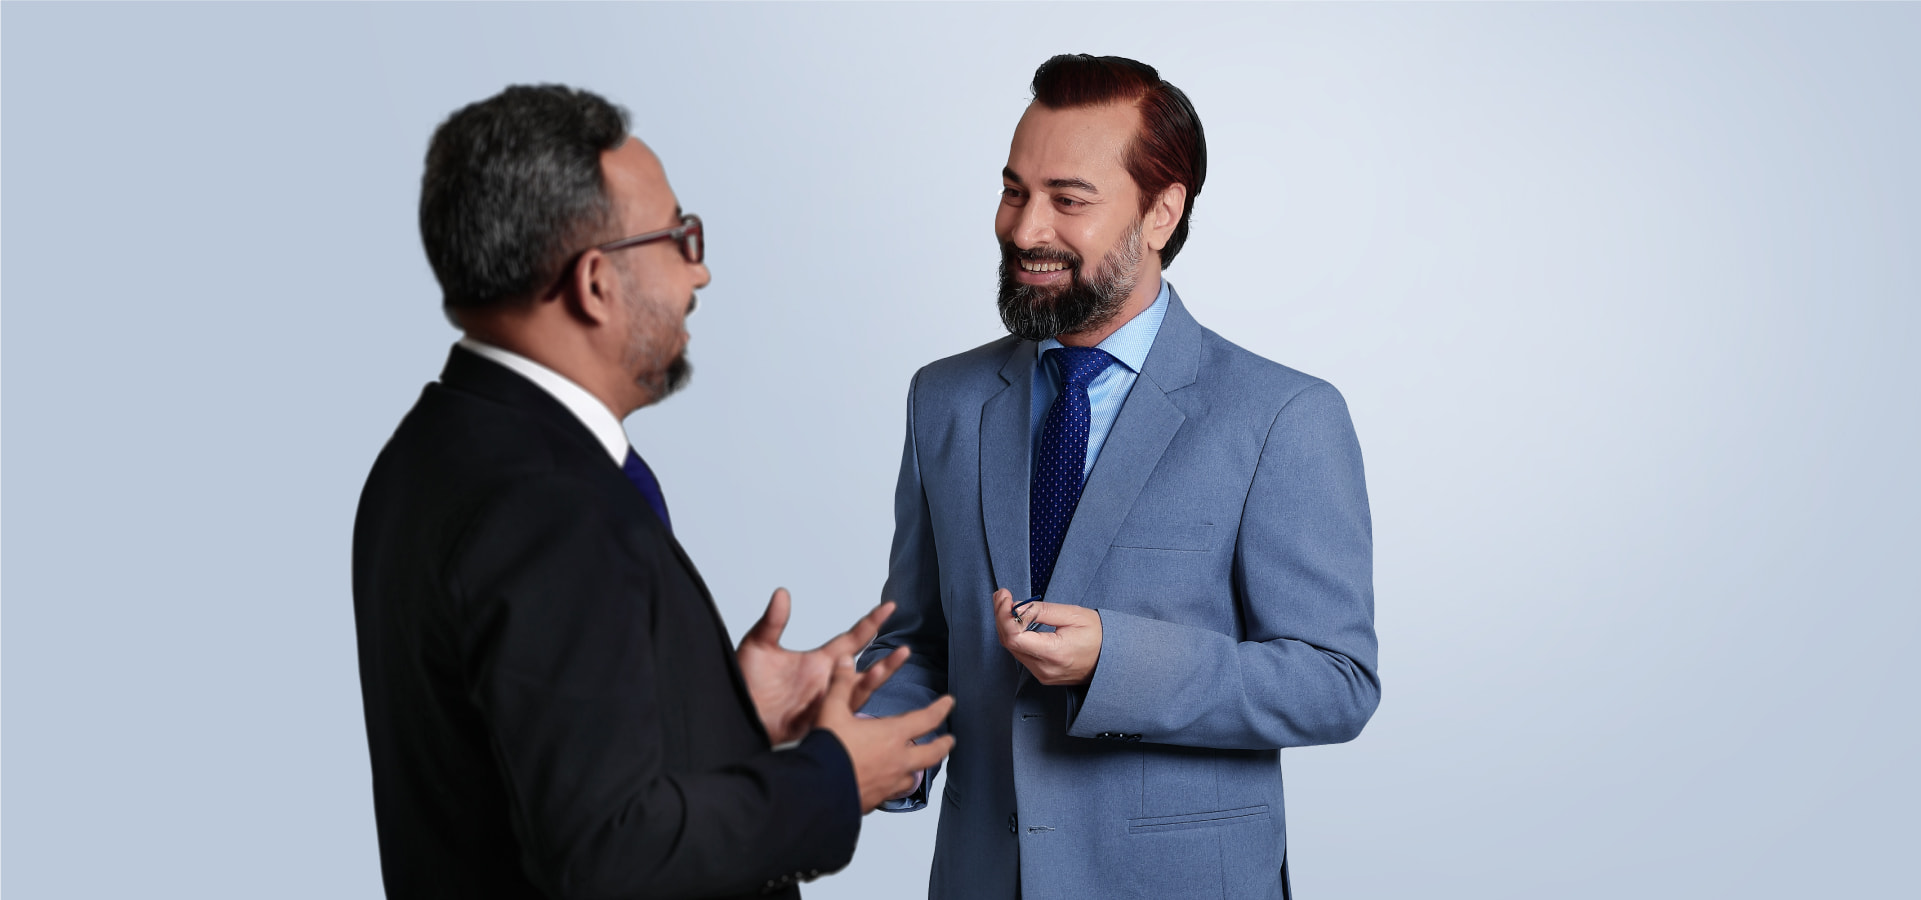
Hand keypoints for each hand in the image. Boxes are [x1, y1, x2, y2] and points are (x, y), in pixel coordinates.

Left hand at [736, 589, 894, 744]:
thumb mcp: (758, 646)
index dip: (871, 623)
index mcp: (820, 662)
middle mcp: (828, 683)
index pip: (853, 640)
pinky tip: (852, 697)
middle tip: (904, 650)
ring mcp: (826, 705)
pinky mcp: (816, 724)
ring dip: (873, 682)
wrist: (736, 716)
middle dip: (886, 663)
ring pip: (858, 694)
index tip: (889, 607)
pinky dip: (847, 706)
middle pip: (865, 671)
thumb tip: (782, 593)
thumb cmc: (747, 684)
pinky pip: (838, 716)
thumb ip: (773, 622)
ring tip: (884, 670)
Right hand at [817, 656, 955, 812]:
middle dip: (943, 745)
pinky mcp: (878, 800)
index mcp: (892, 735)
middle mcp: (898, 760)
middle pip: (932, 753)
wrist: (818, 790)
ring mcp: (890, 783)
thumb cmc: (828, 750)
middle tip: (949, 740)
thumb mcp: (832, 711)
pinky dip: (897, 786)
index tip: (949, 703)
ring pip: (915, 776)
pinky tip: (890, 784)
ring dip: (920, 768)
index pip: (926, 719)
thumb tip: (844, 660)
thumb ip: (840, 685)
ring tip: (920, 764)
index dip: (941, 708)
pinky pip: (895, 793)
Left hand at [993, 588, 1102, 684]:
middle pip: (1009, 643)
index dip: (1004, 614)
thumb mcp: (1072, 614)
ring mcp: (1043, 675)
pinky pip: (1022, 655)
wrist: (1114, 659)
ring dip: (1006, 625)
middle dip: (1001, 616)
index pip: (1014, 637)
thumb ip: (1041, 611)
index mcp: (1054, 653)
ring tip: (1006, 604)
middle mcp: (1045, 668)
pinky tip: (1016, 621)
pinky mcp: (1043, 675)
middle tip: (1002, 595)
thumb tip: (1015, 607)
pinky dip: (1015, 636)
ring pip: (1013, 649)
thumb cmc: (1099, 635)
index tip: (1005, 596)